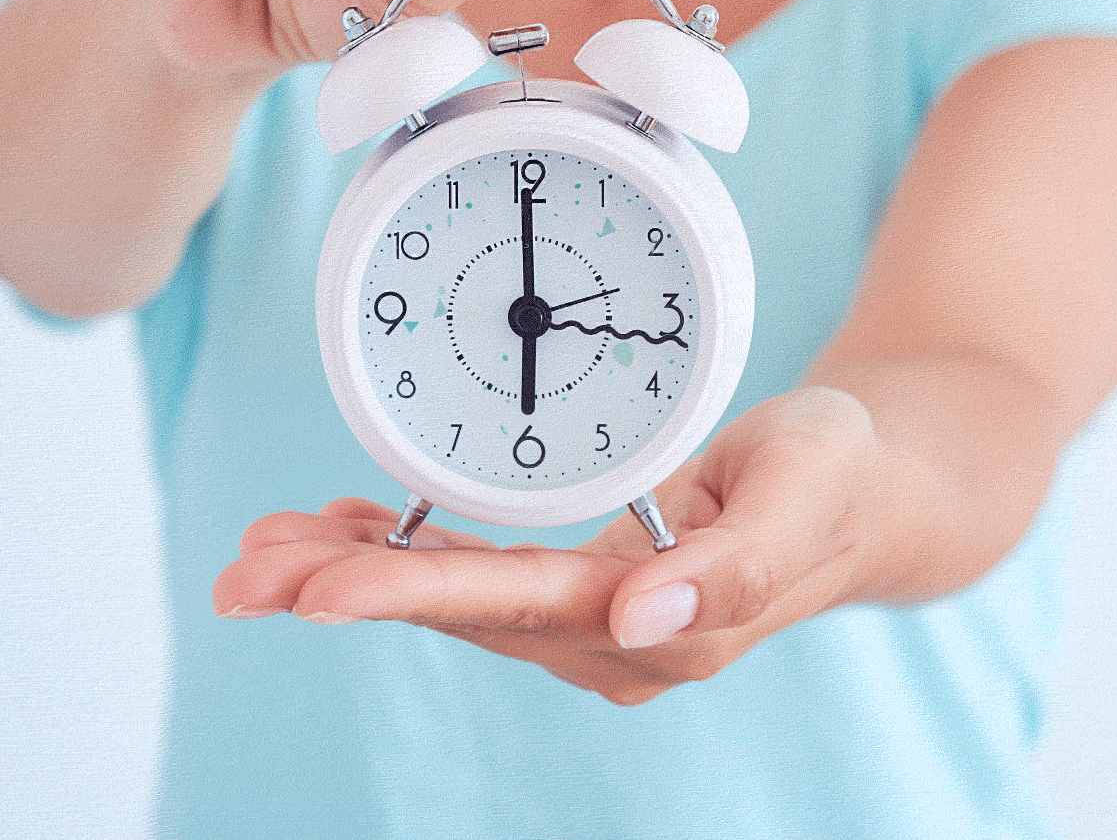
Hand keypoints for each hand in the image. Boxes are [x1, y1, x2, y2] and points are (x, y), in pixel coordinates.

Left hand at [214, 387, 930, 705]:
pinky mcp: (583, 593)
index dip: (415, 596)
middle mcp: (619, 640)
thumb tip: (643, 618)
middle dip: (349, 590)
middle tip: (246, 570)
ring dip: (358, 575)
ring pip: (457, 599)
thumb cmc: (841, 475)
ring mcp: (597, 623)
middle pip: (464, 613)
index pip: (518, 607)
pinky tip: (345, 532)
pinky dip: (406, 554)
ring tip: (264, 550)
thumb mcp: (804, 492)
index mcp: (668, 623)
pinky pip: (479, 576)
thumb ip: (736, 565)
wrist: (870, 493)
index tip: (317, 591)